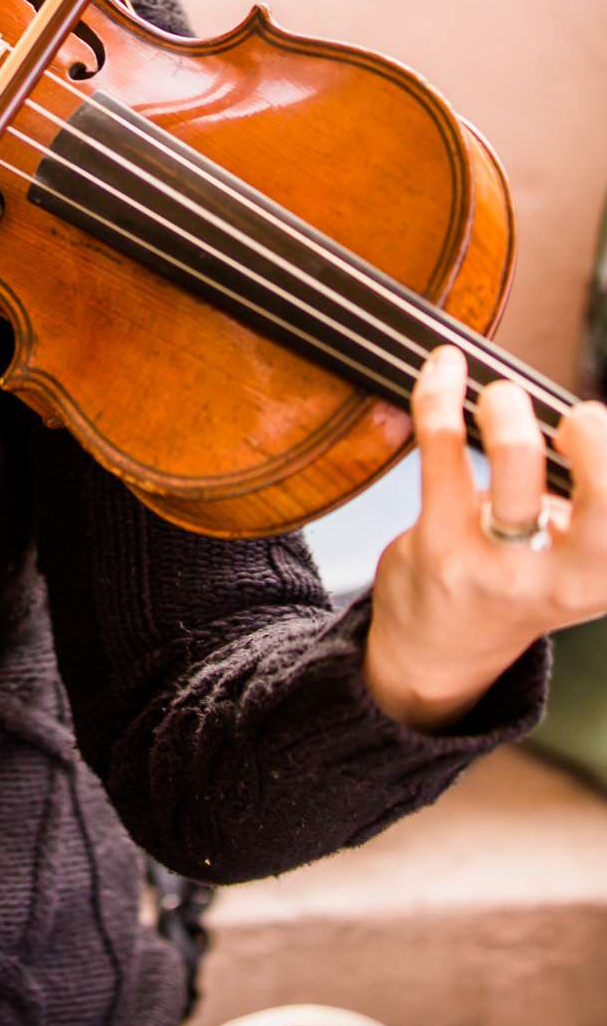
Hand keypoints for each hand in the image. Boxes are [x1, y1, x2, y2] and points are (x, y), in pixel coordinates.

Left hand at [364, 343, 606, 730]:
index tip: (597, 424)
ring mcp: (499, 564)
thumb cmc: (513, 583)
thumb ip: (589, 503)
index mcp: (606, 575)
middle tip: (574, 420)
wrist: (437, 656)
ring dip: (507, 406)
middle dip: (592, 435)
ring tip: (498, 397)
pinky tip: (443, 369)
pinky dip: (439, 395)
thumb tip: (591, 419)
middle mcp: (564, 578)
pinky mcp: (439, 545)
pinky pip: (444, 447)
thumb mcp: (573, 562)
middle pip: (604, 493)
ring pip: (517, 457)